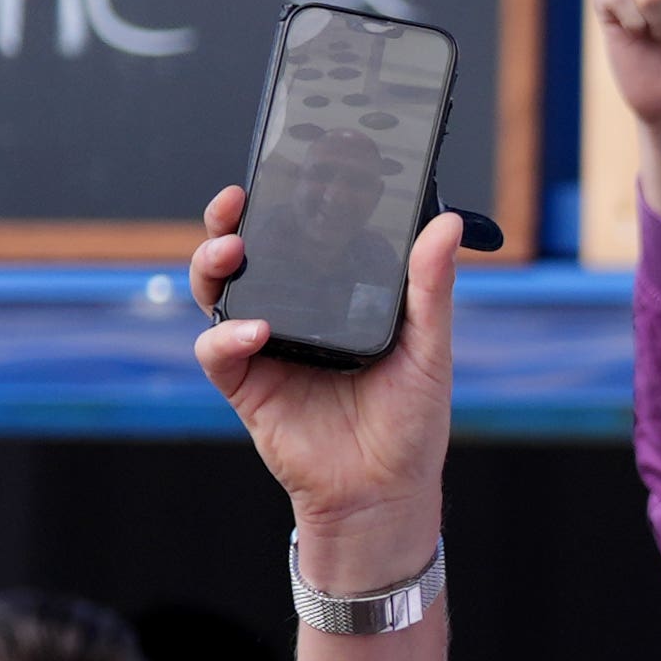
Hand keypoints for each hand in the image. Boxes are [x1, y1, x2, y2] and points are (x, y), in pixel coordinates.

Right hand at [190, 183, 460, 594]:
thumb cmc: (411, 419)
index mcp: (336, 297)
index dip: (288, 203)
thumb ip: (430, 287)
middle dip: (231, 223)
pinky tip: (253, 330)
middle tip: (236, 202)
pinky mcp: (245, 384)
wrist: (385, 490)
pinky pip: (218, 351)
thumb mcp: (431, 347)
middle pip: (248, 255)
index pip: (304, 238)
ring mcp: (264, 345)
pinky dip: (228, 336)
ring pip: (220, 291)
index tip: (288, 170)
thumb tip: (446, 223)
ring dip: (215, 266)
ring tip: (234, 251)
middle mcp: (294, 312)